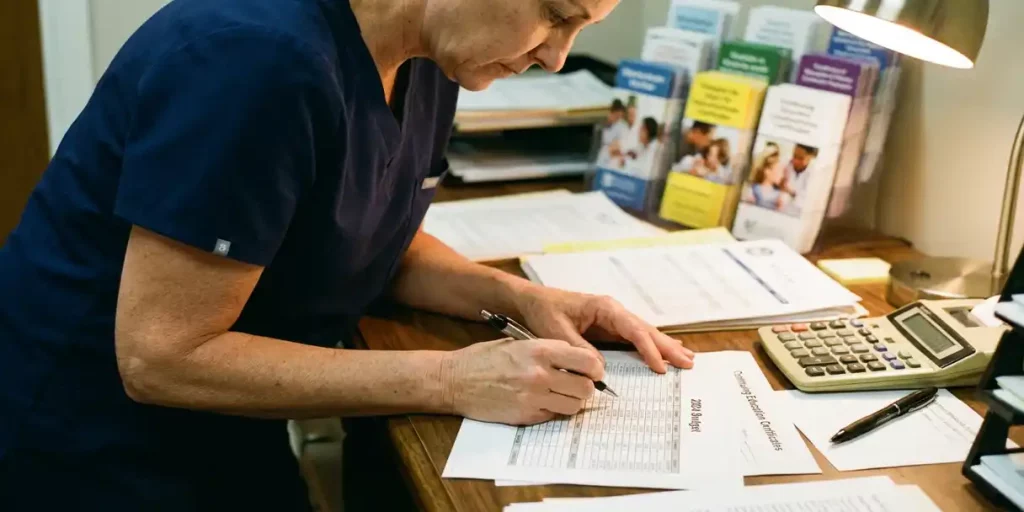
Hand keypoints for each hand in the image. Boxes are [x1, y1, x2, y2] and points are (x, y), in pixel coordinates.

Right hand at [445, 338, 602, 424]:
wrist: (456, 380)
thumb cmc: (485, 358)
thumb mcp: (517, 343)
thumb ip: (547, 351)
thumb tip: (576, 361)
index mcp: (540, 350)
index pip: (586, 361)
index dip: (594, 367)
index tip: (593, 370)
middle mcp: (540, 374)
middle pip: (586, 388)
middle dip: (586, 387)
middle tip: (578, 384)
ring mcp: (534, 398)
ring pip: (574, 406)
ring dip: (572, 401)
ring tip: (561, 394)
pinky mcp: (526, 416)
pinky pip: (554, 416)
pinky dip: (553, 410)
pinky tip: (541, 401)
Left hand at [513, 286, 694, 373]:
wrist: (533, 302)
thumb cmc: (544, 312)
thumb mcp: (558, 332)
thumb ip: (580, 349)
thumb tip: (601, 368)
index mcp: (605, 308)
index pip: (633, 330)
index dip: (649, 349)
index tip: (661, 367)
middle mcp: (614, 311)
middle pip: (646, 330)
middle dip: (668, 347)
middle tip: (689, 363)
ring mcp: (613, 319)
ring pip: (645, 334)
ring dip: (665, 347)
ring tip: (687, 359)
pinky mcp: (609, 328)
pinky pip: (635, 338)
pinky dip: (651, 347)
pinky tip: (665, 354)